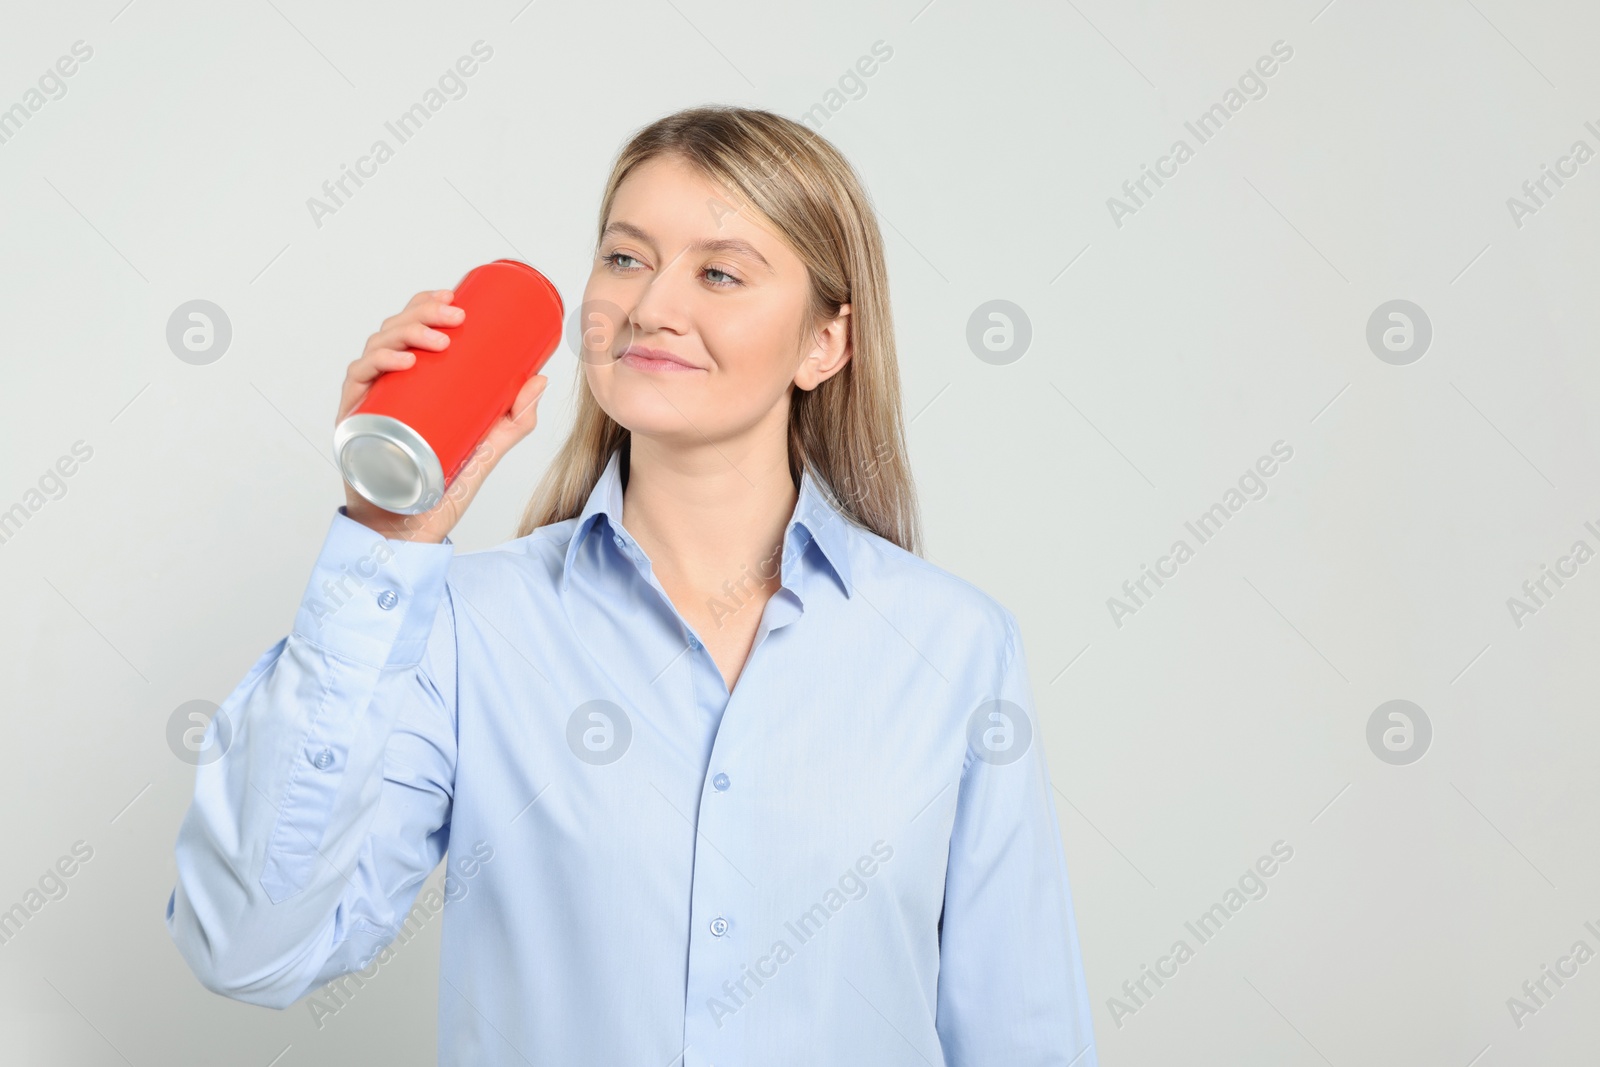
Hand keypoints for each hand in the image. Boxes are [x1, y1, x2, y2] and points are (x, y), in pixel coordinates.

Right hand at [337, 288, 549, 542]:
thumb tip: (539, 380)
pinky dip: (378, 366)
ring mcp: (367, 403)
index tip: (454, 297)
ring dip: (406, 333)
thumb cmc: (440, 487)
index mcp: (408, 382)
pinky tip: (404, 361)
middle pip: (393, 332)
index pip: (409, 330)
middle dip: (422, 314)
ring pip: (376, 349)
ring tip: (439, 338)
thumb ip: (513, 419)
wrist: (411, 531)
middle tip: (456, 316)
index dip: (425, 305)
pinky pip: (358, 384)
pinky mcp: (354, 424)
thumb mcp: (486, 447)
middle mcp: (383, 387)